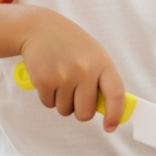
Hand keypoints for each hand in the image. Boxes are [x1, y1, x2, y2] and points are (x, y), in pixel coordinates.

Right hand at [19, 9, 126, 131]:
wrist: (39, 28)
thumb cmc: (71, 44)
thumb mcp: (94, 55)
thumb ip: (102, 80)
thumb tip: (109, 110)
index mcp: (102, 63)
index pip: (116, 94)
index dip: (115, 114)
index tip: (110, 126)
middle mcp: (85, 70)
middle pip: (86, 112)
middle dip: (80, 110)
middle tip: (75, 94)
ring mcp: (64, 76)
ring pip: (65, 110)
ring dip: (62, 101)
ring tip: (60, 78)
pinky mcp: (44, 81)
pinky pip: (49, 104)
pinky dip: (48, 96)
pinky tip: (49, 77)